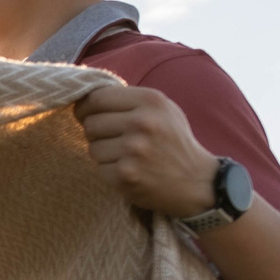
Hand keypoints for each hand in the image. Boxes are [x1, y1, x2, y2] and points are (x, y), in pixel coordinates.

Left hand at [74, 84, 217, 218]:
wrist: (196, 181)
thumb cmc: (173, 142)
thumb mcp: (162, 110)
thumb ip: (129, 101)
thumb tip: (84, 98)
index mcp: (151, 100)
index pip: (97, 97)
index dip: (86, 108)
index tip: (87, 115)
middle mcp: (143, 122)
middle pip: (91, 123)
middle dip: (96, 132)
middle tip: (115, 139)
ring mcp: (134, 150)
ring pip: (92, 147)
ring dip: (103, 153)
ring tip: (127, 156)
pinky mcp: (126, 175)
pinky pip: (99, 169)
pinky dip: (109, 171)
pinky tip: (129, 170)